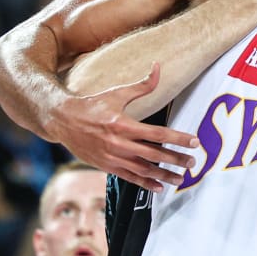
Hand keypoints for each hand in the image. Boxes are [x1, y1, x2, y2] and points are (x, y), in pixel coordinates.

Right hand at [51, 63, 197, 190]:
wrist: (62, 121)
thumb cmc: (91, 105)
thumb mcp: (116, 93)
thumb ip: (141, 85)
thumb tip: (158, 67)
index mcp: (123, 125)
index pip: (158, 134)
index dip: (178, 139)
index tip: (194, 142)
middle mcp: (118, 143)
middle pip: (154, 154)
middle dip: (176, 159)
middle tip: (193, 162)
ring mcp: (112, 157)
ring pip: (143, 170)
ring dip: (164, 175)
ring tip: (180, 178)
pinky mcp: (106, 166)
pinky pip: (129, 178)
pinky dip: (145, 184)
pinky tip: (159, 187)